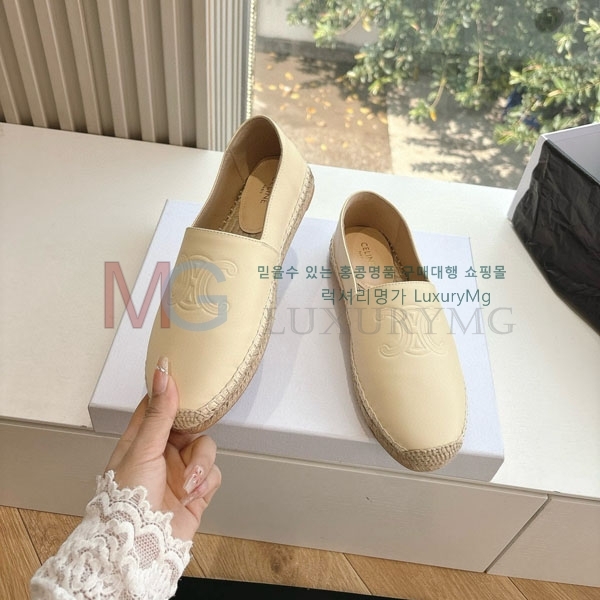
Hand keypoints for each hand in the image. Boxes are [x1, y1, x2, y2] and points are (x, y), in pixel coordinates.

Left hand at [105, 356, 220, 541]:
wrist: (140, 546)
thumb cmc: (127, 499)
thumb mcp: (143, 448)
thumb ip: (160, 411)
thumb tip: (163, 373)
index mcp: (141, 439)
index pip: (159, 406)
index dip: (172, 392)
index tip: (186, 377)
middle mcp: (162, 452)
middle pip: (189, 425)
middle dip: (195, 430)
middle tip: (192, 432)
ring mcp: (180, 470)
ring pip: (205, 447)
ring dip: (200, 463)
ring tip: (188, 481)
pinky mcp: (196, 489)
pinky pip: (213, 473)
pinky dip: (205, 481)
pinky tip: (191, 493)